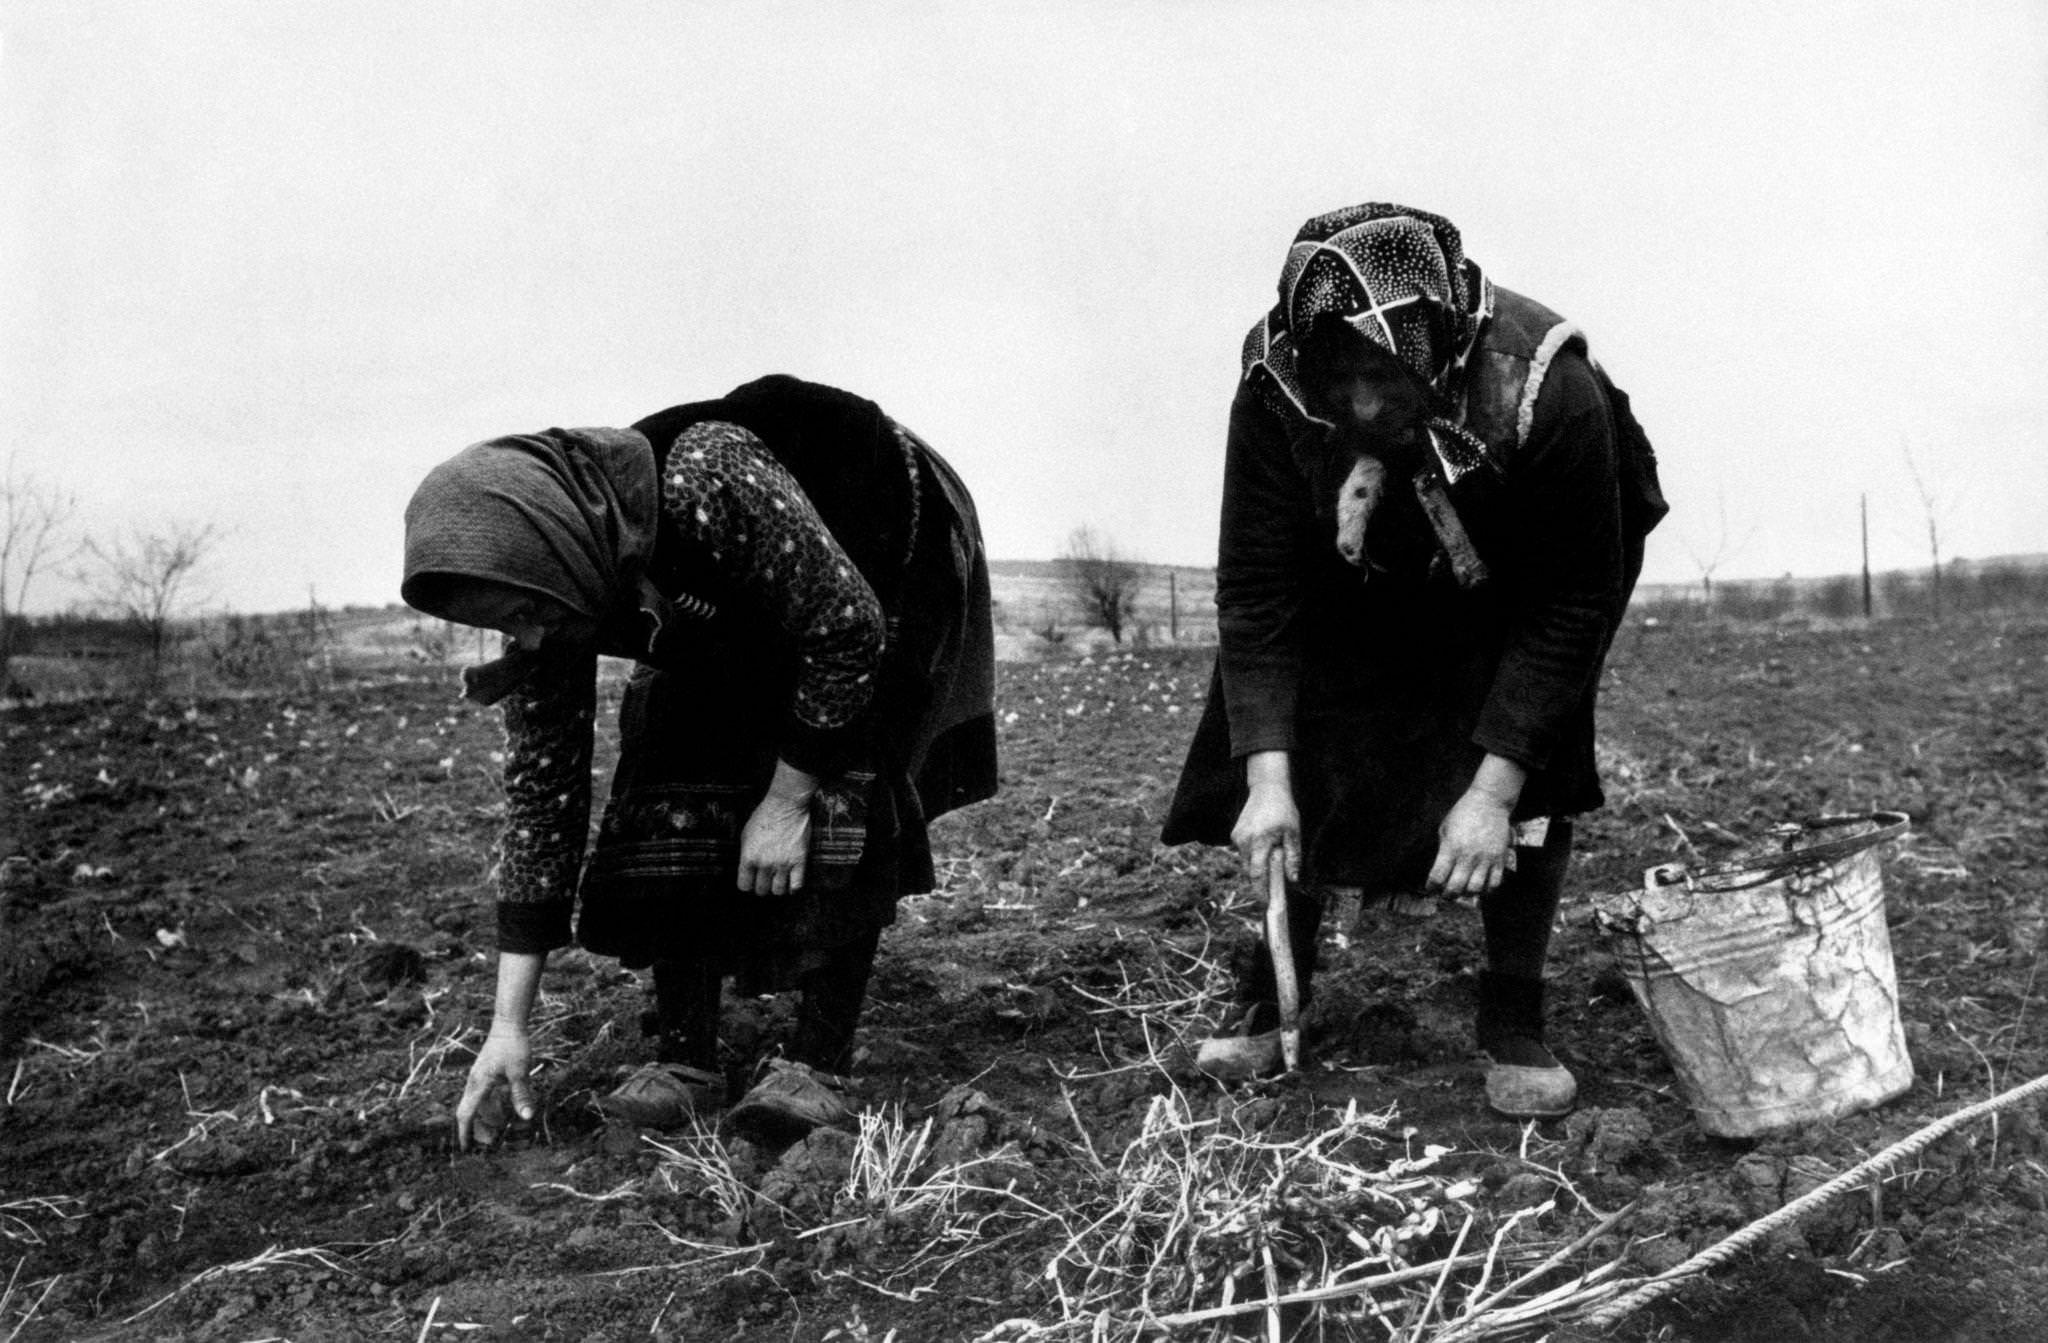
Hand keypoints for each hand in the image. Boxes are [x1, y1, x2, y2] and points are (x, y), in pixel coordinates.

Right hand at [456, 1021, 534, 1149]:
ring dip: (487, 1117)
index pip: (466, 1114)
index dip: (465, 1133)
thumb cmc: (513, 1046)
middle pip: (471, 1112)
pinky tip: (505, 1109)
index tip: (466, 1149)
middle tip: (491, 1142)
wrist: (508, 1024)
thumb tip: (527, 1117)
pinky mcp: (486, 1073)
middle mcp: (475, 1082)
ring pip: (479, 1104)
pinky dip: (492, 1105)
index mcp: (479, 1084)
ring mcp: (479, 1077)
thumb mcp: (519, 1072)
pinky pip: (485, 1095)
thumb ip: (521, 1095)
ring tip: (500, 1128)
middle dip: (478, 1129)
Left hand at [739, 792, 811, 894]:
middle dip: (762, 887)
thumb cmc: (764, 816)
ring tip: (778, 881)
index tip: (751, 881)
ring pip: (778, 891)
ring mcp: (783, 864)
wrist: (786, 805)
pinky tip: (791, 882)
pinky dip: (793, 888)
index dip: (747, 885)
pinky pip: (797, 885)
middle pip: (761, 890)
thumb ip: (746, 854)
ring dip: (777, 888)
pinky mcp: (799, 861)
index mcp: (749, 857)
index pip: (744, 886)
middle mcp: (765, 864)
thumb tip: (748, 869)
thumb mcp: (746, 834)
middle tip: (765, 880)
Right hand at [1232, 752, 1300, 891]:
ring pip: (1246, 863)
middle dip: (1260, 882)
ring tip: (1271, 862)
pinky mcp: (1234, 835)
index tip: (1266, 903)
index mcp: (1260, 842)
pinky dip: (1253, 856)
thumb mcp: (1293, 833)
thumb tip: (1292, 879)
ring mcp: (1237, 838)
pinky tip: (1264, 848)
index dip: (1261, 891)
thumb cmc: (1283, 810)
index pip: (1257, 874)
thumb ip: (1292, 857)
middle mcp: (1244, 841)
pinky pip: (1244, 853)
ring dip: (1257, 868)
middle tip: (1272, 890)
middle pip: (1250, 871)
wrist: (1266, 789)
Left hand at [1428, 788, 1515, 895]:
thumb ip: (1443, 851)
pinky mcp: (1499, 859)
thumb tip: (1440, 871)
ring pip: (1475, 890)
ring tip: (1463, 890)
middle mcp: (1468, 856)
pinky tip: (1481, 887)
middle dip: (1448, 896)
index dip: (1431, 887)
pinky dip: (1487, 890)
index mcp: (1450, 848)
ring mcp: (1485, 859)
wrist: (1489, 802)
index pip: (1437, 877)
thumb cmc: (1463, 814)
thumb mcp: (1445, 829)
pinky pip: (1495, 883)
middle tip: (1446, 894)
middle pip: (1455, 888)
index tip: (1430, 888)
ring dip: (1467, 894)